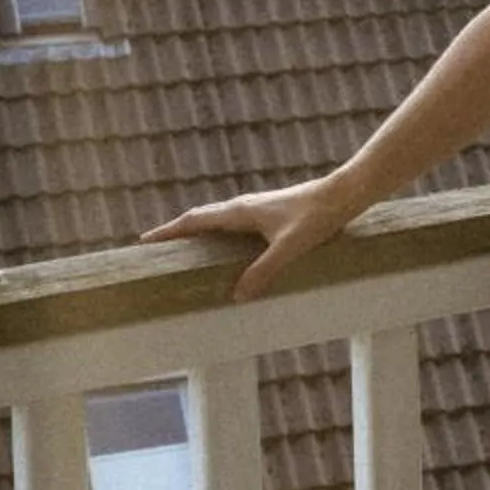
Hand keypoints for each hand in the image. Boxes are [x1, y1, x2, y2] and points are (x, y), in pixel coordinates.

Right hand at [140, 177, 359, 303]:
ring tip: (183, 250)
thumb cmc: (318, 217)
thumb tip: (237, 296)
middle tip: (156, 248)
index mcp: (241, 212)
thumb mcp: (289, 248)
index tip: (145, 241)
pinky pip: (233, 223)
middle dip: (177, 233)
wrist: (344, 193)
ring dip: (197, 232)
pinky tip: (225, 248)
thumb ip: (264, 271)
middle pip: (201, 218)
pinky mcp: (269, 213)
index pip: (195, 221)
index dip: (170, 231)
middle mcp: (244, 206)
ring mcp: (256, 208)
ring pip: (218, 220)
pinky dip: (218, 234)